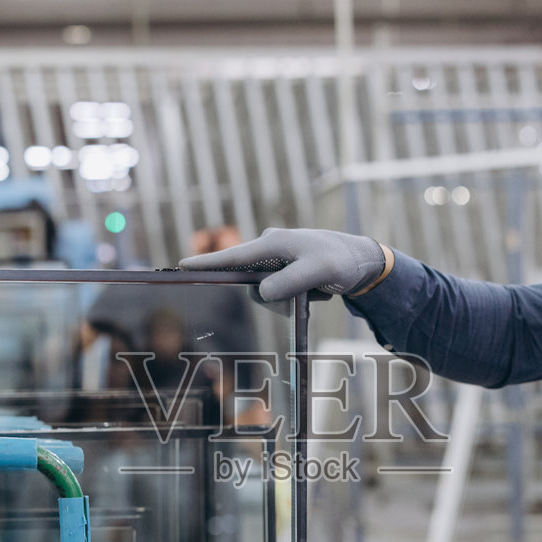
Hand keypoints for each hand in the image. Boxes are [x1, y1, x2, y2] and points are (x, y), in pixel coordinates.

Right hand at [178, 227, 391, 303]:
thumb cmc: (340, 262)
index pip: (233, 256)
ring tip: (316, 289)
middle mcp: (268, 247)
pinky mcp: (282, 268)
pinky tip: (314, 291)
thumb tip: (260, 292)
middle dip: (275, 297)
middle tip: (308, 296)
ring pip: (265, 291)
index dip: (206, 263)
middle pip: (251, 283)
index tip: (181, 265)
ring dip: (289, 298)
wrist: (360, 260)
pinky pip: (277, 291)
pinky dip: (294, 296)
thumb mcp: (318, 273)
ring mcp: (275, 258)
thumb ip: (288, 283)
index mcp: (272, 243)